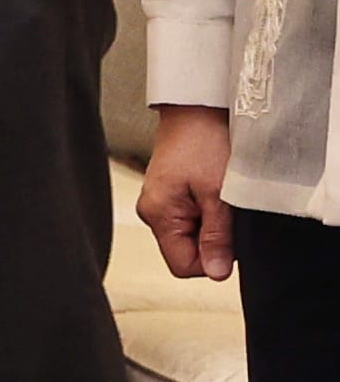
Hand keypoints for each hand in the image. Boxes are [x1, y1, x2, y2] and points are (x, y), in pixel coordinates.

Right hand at [140, 104, 237, 280]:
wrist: (197, 108)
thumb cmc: (204, 142)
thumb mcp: (219, 194)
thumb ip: (217, 237)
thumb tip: (217, 273)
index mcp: (157, 215)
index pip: (184, 266)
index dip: (211, 259)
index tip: (229, 236)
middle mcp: (152, 211)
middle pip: (187, 251)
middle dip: (214, 238)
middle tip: (226, 207)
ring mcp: (160, 202)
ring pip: (192, 234)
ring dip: (213, 222)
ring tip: (220, 193)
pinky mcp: (170, 193)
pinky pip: (191, 217)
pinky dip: (209, 210)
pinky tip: (214, 188)